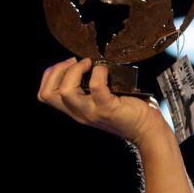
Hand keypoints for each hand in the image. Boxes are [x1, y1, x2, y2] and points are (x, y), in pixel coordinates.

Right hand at [37, 56, 168, 145]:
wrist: (148, 130)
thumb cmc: (129, 111)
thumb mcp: (101, 101)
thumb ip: (89, 90)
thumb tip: (85, 64)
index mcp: (76, 110)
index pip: (45, 95)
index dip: (50, 75)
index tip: (67, 64)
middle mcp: (80, 113)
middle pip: (48, 94)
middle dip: (57, 71)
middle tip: (77, 62)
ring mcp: (92, 112)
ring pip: (66, 91)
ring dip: (75, 71)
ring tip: (88, 64)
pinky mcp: (108, 108)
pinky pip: (96, 87)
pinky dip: (99, 73)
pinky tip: (105, 70)